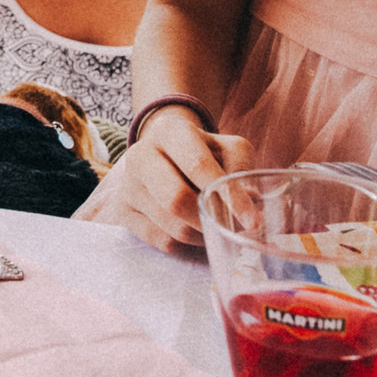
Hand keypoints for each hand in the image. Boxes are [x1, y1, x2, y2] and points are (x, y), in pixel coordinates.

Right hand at [76, 107, 255, 251]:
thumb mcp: (228, 148)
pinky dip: (187, 245)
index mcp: (170, 132)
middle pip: (176, 200)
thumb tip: (252, 203)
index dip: (228, 196)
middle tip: (233, 228)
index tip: (253, 220)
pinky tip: (197, 232)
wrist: (164, 150)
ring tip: (217, 228)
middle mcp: (141, 156)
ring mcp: (128, 186)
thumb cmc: (202, 150)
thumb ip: (241, 170)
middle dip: (211, 220)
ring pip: (171, 227)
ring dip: (203, 235)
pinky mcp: (124, 212)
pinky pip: (161, 241)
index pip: (198, 166)